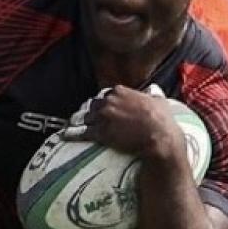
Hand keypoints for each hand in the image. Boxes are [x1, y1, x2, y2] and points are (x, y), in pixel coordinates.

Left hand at [62, 84, 180, 160]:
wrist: (159, 137)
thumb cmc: (162, 119)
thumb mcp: (159, 100)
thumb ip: (152, 94)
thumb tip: (153, 91)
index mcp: (120, 91)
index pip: (106, 94)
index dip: (106, 103)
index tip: (107, 109)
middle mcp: (109, 101)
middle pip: (94, 105)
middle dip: (94, 112)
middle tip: (94, 119)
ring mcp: (103, 117)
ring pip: (87, 118)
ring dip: (84, 122)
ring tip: (78, 126)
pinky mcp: (101, 133)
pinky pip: (82, 133)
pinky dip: (72, 134)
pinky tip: (65, 135)